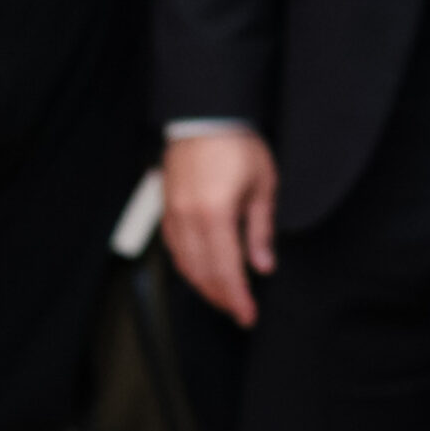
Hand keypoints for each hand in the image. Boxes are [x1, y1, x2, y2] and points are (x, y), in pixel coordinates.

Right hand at [161, 127, 277, 324]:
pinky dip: (188, 266)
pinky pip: (174, 248)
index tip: (248, 316)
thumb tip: (263, 265)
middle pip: (203, 273)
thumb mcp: (262, 186)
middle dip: (222, 297)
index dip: (237, 298)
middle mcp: (189, 218)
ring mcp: (173, 213)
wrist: (205, 114)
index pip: (226, 270)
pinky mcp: (166, 207)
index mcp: (215, 214)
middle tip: (239, 311)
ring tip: (223, 296)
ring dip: (204, 285)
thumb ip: (260, 230)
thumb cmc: (237, 144)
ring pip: (185, 264)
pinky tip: (201, 272)